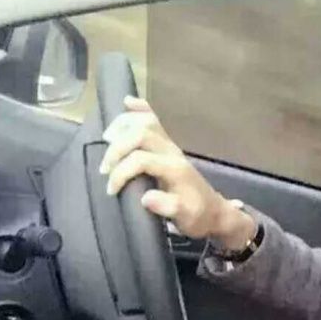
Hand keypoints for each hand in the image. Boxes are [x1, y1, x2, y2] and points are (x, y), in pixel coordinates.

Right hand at [100, 96, 255, 246]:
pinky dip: (141, 109)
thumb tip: (146, 198)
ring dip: (123, 126)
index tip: (111, 190)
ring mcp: (171, 147)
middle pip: (140, 135)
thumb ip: (168, 207)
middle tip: (104, 168)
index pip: (141, 160)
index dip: (121, 172)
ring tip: (107, 139)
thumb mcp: (186, 218)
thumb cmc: (199, 217)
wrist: (215, 212)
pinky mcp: (169, 147)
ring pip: (146, 123)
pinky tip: (128, 101)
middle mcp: (173, 153)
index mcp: (175, 169)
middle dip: (117, 148)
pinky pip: (156, 121)